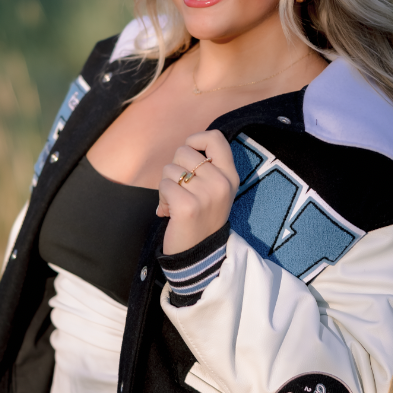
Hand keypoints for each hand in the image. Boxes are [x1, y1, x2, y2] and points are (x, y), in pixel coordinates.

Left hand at [158, 130, 238, 253]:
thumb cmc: (202, 217)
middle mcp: (222, 182)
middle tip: (182, 190)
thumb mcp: (215, 190)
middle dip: (175, 168)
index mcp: (230, 175)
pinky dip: (162, 198)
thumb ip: (206, 167)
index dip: (196, 139)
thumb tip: (187, 145)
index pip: (215, 138)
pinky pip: (163, 185)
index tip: (189, 155)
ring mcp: (206, 194)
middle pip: (184, 151)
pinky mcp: (188, 206)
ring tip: (176, 204)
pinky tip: (169, 212)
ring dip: (166, 186)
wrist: (200, 254)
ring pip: (170, 169)